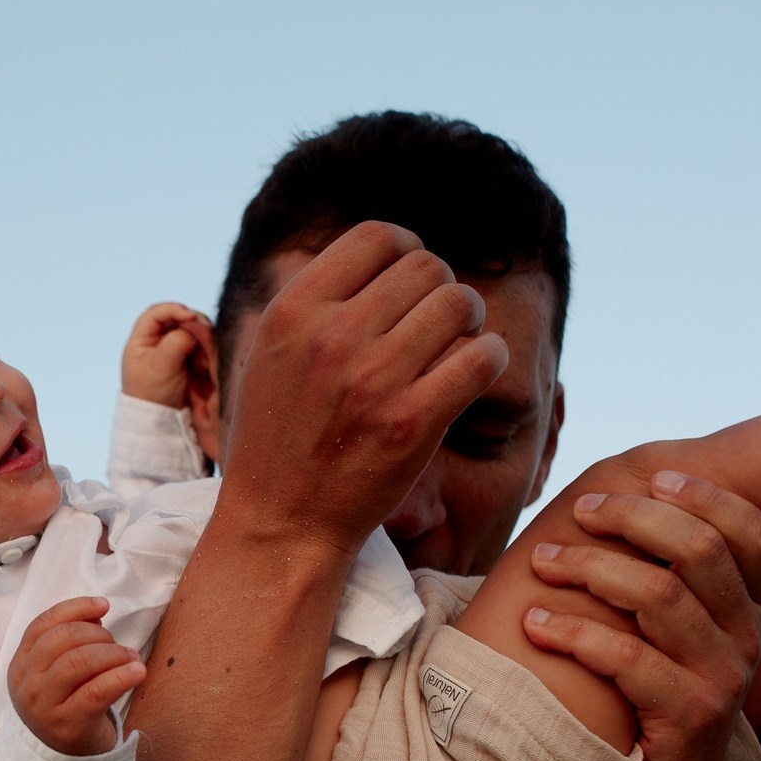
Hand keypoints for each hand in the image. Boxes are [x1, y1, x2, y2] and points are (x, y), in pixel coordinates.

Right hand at [9, 596, 145, 755]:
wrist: (65, 759)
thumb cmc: (67, 705)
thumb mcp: (57, 672)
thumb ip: (71, 641)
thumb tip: (97, 612)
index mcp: (20, 664)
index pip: (43, 624)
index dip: (75, 608)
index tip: (104, 605)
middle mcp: (26, 684)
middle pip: (62, 640)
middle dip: (97, 634)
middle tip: (118, 646)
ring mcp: (44, 706)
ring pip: (77, 662)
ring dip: (111, 653)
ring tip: (131, 658)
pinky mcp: (68, 726)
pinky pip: (96, 692)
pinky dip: (120, 677)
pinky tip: (138, 672)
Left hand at [120, 302, 214, 408]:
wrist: (160, 422)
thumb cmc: (152, 395)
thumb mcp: (161, 366)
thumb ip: (176, 342)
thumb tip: (193, 327)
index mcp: (141, 340)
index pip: (157, 313)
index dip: (175, 310)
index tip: (191, 317)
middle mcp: (156, 342)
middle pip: (178, 320)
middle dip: (194, 325)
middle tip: (207, 335)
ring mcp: (172, 350)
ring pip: (192, 333)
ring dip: (202, 341)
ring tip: (202, 360)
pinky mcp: (186, 360)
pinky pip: (199, 347)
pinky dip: (205, 352)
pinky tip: (205, 365)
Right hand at [215, 222, 508, 562]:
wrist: (281, 522)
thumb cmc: (278, 439)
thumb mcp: (270, 355)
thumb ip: (317, 304)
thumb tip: (382, 254)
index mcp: (293, 312)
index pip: (377, 237)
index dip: (406, 249)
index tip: (408, 282)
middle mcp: (332, 337)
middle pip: (426, 266)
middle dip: (441, 287)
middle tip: (437, 320)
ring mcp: (375, 380)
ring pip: (459, 304)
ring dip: (469, 318)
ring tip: (456, 343)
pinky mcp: (414, 423)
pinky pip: (483, 357)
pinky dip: (489, 356)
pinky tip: (472, 371)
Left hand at [521, 472, 760, 760]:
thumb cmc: (650, 705)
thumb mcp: (673, 639)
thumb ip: (666, 582)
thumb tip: (609, 503)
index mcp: (750, 611)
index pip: (754, 533)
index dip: (708, 496)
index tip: (651, 478)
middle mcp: (747, 639)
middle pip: (699, 550)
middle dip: (632, 518)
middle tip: (578, 512)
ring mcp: (722, 678)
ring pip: (657, 595)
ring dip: (588, 569)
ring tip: (540, 563)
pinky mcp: (688, 716)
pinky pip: (626, 658)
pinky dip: (572, 633)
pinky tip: (535, 624)